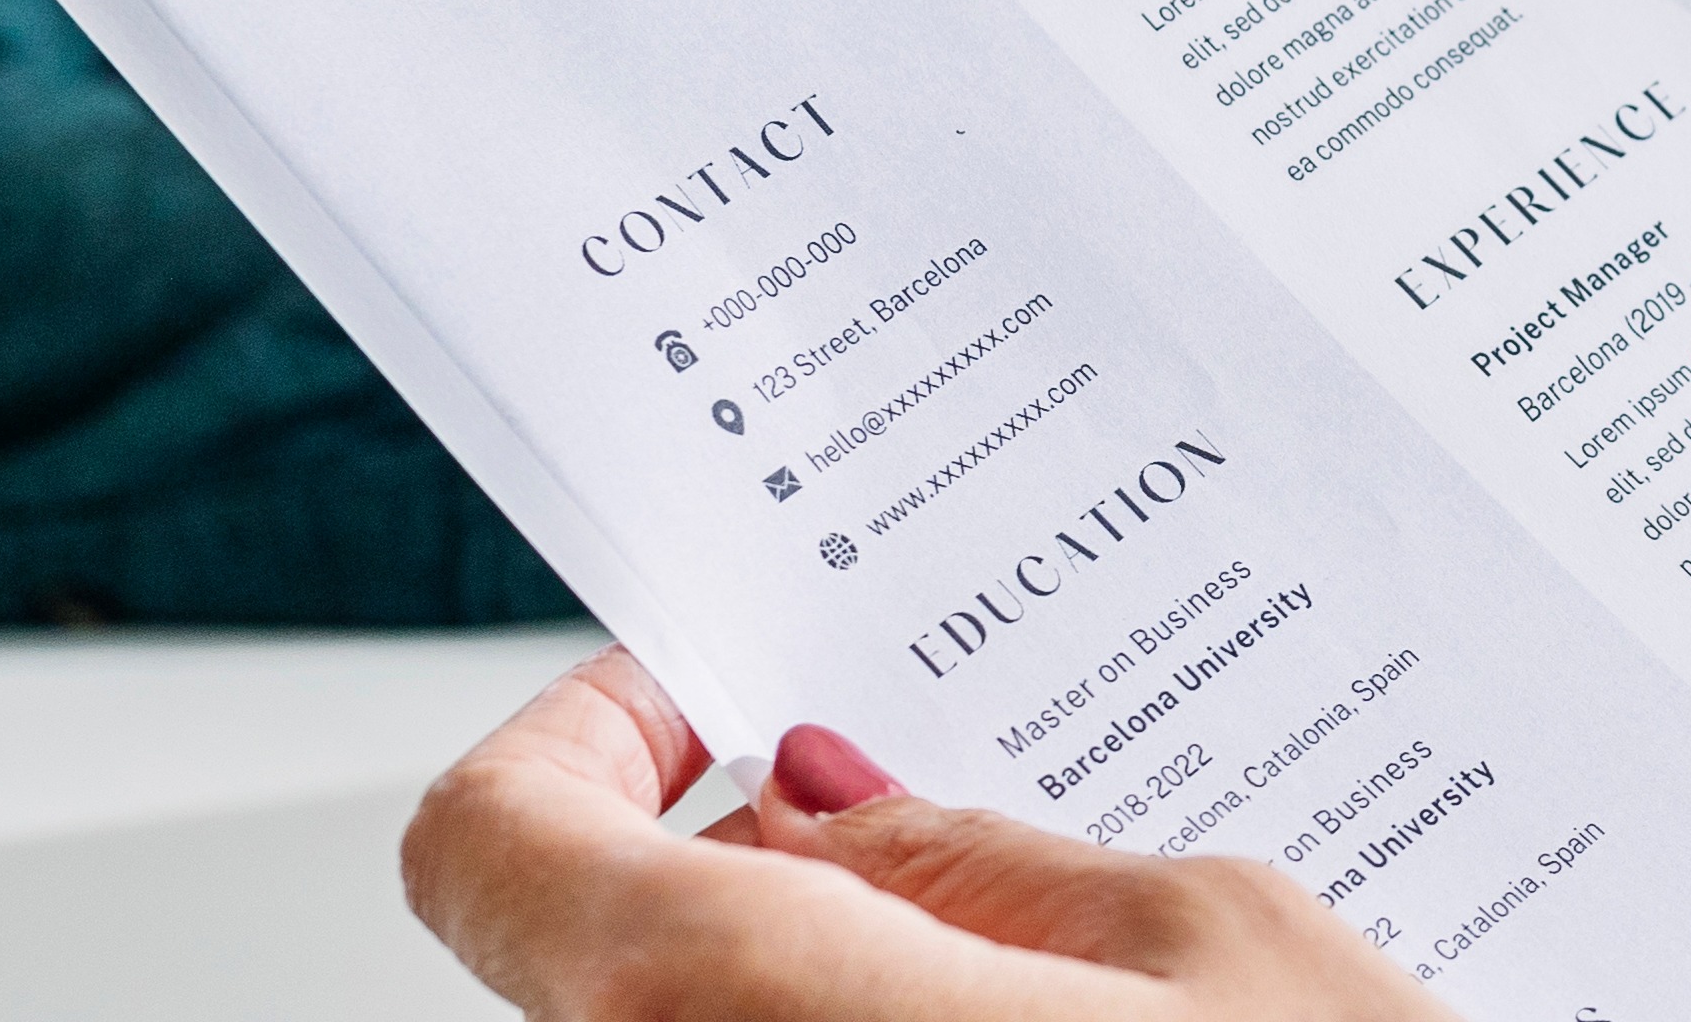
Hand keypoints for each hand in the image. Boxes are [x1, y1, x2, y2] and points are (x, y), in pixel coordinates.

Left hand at [403, 647, 1458, 1020]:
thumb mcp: (1201, 941)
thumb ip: (980, 858)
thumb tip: (842, 811)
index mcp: (729, 1005)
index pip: (489, 843)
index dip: (580, 739)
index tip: (702, 700)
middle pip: (599, 962)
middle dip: (743, 867)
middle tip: (917, 818)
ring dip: (826, 990)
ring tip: (1024, 968)